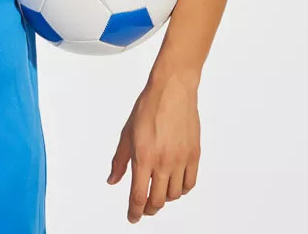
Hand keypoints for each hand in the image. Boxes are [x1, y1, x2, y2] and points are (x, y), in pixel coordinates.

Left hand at [107, 72, 200, 223]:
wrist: (172, 90)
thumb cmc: (148, 108)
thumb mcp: (126, 134)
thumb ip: (120, 160)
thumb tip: (113, 180)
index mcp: (143, 157)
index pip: (138, 196)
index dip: (134, 211)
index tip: (132, 217)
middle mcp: (163, 162)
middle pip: (158, 201)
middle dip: (149, 209)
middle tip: (144, 208)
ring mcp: (181, 160)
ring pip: (174, 195)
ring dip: (164, 199)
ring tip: (157, 192)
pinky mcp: (194, 155)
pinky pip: (189, 184)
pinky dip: (181, 190)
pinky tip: (173, 184)